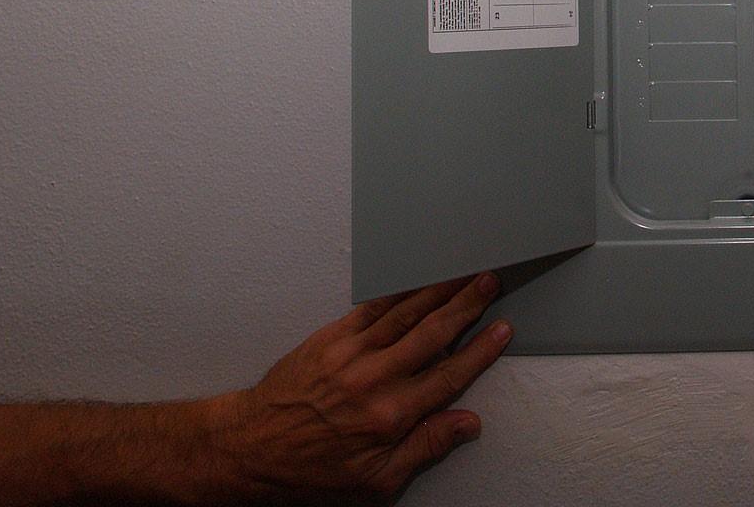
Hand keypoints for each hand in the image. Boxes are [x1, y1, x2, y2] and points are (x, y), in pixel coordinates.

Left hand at [206, 272, 513, 504]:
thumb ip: (426, 447)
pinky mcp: (330, 338)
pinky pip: (372, 308)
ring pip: (406, 312)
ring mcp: (351, 353)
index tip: (502, 330)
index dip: (480, 350)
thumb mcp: (376, 480)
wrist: (251, 449)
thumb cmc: (312, 469)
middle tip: (489, 281)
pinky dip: (398, 292)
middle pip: (434, 332)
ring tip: (462, 273)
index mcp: (391, 415)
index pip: (450, 374)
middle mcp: (375, 378)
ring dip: (439, 290)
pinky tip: (416, 282)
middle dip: (467, 304)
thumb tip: (467, 423)